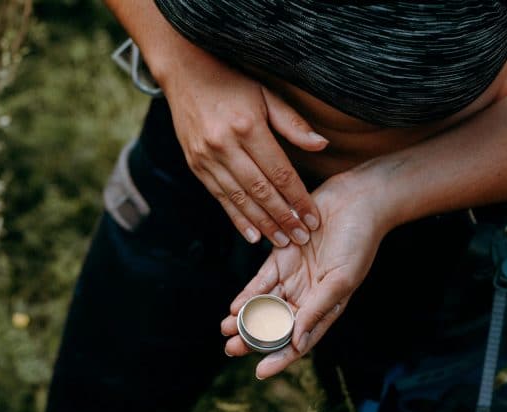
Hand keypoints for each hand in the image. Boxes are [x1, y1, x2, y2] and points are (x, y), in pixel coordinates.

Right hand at [161, 60, 328, 246]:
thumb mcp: (266, 94)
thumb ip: (292, 123)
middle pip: (261, 190)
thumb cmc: (232, 82)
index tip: (313, 218)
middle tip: (301, 238)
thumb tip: (321, 145)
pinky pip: (220, 197)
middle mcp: (225, 145)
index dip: (298, 198)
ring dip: (263, 223)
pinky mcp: (196, 165)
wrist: (185, 73)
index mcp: (247, 126)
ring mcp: (207, 158)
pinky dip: (237, 218)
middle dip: (283, 218)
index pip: (279, 172)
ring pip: (240, 199)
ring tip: (282, 241)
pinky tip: (252, 235)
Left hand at [220, 173, 389, 378]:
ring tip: (226, 330)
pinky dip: (248, 294)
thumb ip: (317, 310)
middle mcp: (308, 297)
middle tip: (231, 350)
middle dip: (254, 339)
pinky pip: (261, 281)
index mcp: (326, 308)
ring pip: (264, 305)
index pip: (300, 341)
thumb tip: (298, 342)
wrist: (357, 200)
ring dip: (245, 319)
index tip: (260, 373)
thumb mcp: (341, 280)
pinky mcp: (282, 257)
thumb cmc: (359, 241)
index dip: (280, 358)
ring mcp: (294, 277)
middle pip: (276, 326)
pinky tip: (234, 306)